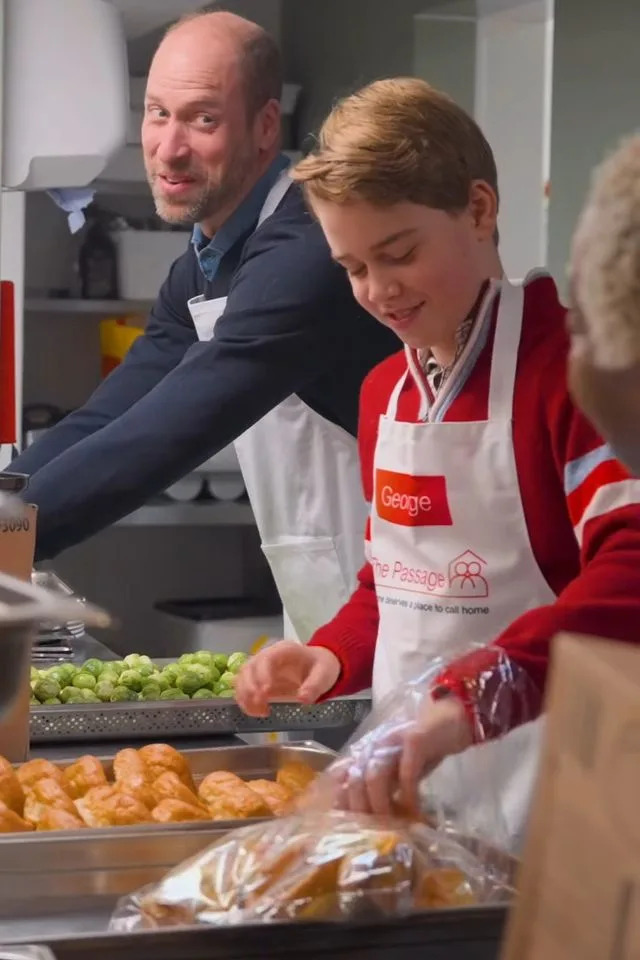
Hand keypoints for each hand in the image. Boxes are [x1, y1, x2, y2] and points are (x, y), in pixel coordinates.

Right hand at [234, 641, 340, 716]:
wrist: (319, 666)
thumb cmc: (321, 666)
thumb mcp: (324, 674)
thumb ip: (314, 686)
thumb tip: (303, 699)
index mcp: (284, 650)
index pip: (266, 658)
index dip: (262, 674)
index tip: (265, 691)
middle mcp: (268, 657)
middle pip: (248, 667)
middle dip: (250, 687)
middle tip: (260, 704)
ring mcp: (261, 669)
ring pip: (242, 678)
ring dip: (245, 696)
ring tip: (260, 712)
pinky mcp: (259, 681)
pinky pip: (244, 689)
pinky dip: (246, 701)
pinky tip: (256, 712)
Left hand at [328, 695, 472, 816]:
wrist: (452, 719)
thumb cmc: (424, 749)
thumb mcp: (398, 769)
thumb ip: (385, 786)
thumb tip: (373, 819)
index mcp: (367, 751)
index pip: (341, 775)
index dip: (340, 801)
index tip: (345, 826)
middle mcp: (374, 744)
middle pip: (355, 780)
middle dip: (362, 810)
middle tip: (373, 835)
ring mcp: (393, 740)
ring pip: (374, 776)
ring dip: (381, 805)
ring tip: (391, 827)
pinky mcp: (415, 739)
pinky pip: (406, 772)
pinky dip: (409, 796)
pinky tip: (415, 812)